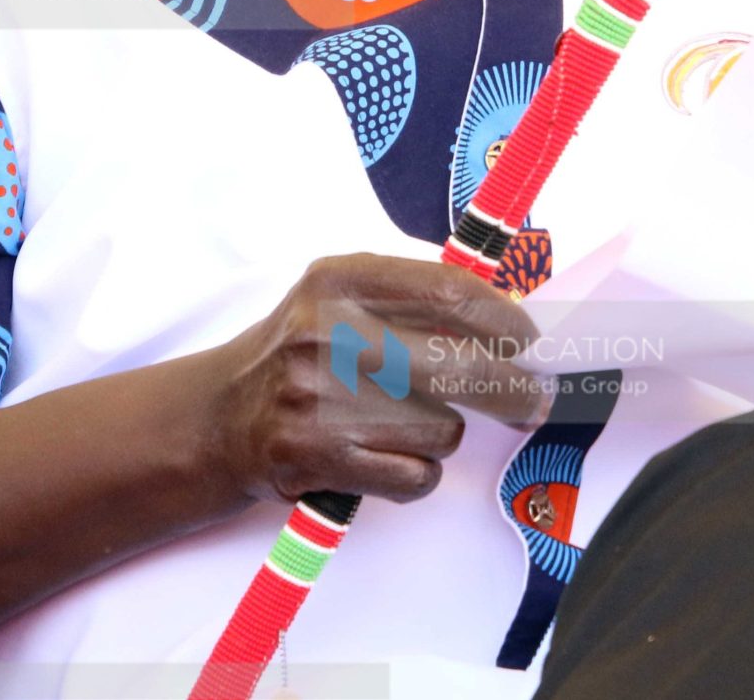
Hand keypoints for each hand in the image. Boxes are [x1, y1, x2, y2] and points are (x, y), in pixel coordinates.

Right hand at [206, 253, 552, 505]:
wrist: (221, 416)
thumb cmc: (302, 352)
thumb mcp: (340, 295)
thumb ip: (415, 297)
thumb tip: (515, 325)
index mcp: (341, 278)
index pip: (451, 293)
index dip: (506, 323)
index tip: (531, 345)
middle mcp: (328, 332)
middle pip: (463, 368)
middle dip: (515, 392)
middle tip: (532, 402)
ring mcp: (319, 396)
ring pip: (443, 429)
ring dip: (439, 436)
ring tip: (399, 426)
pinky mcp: (316, 456)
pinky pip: (415, 475)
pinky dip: (414, 474)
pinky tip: (385, 457)